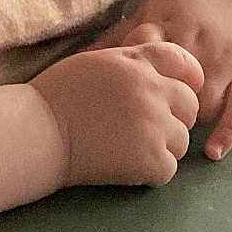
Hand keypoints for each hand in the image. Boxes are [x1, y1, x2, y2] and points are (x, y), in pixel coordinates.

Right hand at [29, 41, 202, 187]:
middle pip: (190, 103)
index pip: (183, 62)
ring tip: (132, 145)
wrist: (41, 129)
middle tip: (149, 125)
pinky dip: (151, 170)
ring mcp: (154, 126)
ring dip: (164, 145)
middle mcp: (151, 91)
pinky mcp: (151, 160)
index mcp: (137, 63)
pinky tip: (126, 163)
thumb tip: (156, 71)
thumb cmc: (60, 93)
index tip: (180, 89)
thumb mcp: (98, 60)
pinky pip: (169, 168)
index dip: (187, 77)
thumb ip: (132, 62)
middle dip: (176, 115)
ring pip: (182, 139)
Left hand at [89, 0, 231, 160]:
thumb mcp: (151, 10)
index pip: (147, 48)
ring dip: (187, 120)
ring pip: (208, 98)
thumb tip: (81, 56)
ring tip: (164, 138)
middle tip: (135, 125)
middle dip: (158, 102)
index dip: (129, 73)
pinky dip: (228, 132)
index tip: (112, 96)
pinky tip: (211, 153)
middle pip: (178, 79)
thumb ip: (121, 34)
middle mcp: (201, 40)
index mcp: (172, 21)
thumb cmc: (182, 8)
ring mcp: (227, 60)